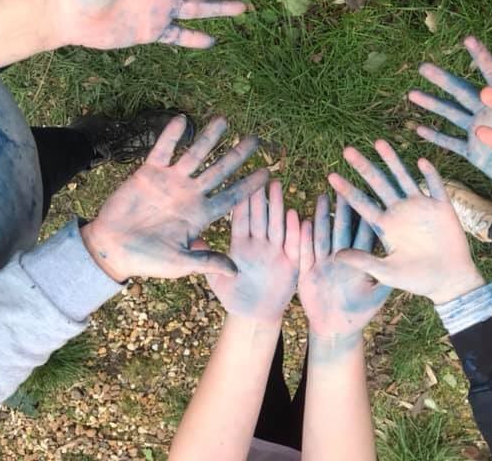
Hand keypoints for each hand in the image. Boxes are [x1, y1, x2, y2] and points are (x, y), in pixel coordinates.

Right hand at [81, 116, 268, 281]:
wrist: (112, 249)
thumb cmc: (148, 260)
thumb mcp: (180, 263)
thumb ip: (206, 262)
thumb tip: (235, 270)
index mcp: (201, 214)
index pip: (231, 197)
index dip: (249, 186)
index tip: (268, 174)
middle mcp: (190, 194)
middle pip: (220, 170)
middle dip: (237, 155)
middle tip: (256, 140)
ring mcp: (170, 182)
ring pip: (195, 155)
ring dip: (208, 138)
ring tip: (224, 120)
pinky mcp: (148, 173)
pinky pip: (162, 151)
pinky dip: (171, 136)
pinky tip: (182, 120)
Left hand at [206, 182, 299, 324]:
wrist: (254, 315)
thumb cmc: (233, 296)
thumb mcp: (217, 280)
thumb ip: (207, 261)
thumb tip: (194, 240)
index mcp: (241, 245)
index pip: (241, 220)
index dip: (242, 203)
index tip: (240, 183)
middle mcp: (259, 244)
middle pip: (261, 217)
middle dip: (262, 198)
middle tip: (262, 176)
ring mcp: (276, 252)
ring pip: (277, 225)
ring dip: (278, 206)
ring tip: (277, 186)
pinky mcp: (291, 263)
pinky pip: (294, 245)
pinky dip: (296, 232)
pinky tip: (297, 216)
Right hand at [298, 194, 390, 338]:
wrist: (334, 330)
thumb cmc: (357, 315)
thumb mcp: (375, 299)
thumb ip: (385, 282)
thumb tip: (404, 264)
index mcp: (359, 262)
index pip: (362, 234)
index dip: (365, 217)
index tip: (369, 197)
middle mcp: (341, 258)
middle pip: (342, 229)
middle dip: (342, 209)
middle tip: (345, 186)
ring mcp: (323, 263)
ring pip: (322, 235)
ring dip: (322, 217)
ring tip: (322, 196)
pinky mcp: (308, 272)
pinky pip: (304, 252)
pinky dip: (302, 237)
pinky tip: (300, 220)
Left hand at [327, 141, 483, 304]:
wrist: (449, 281)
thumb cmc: (417, 280)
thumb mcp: (386, 272)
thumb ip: (363, 261)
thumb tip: (335, 255)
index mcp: (385, 226)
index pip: (362, 203)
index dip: (347, 191)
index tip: (330, 177)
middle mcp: (400, 211)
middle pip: (378, 183)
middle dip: (363, 167)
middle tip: (347, 151)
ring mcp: (421, 207)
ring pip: (403, 177)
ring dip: (392, 161)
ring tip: (378, 143)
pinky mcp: (442, 208)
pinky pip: (435, 186)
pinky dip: (430, 174)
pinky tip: (421, 161)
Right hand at [409, 36, 491, 210]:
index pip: (491, 73)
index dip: (480, 57)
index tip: (468, 39)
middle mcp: (488, 110)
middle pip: (461, 91)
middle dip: (442, 80)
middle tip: (423, 66)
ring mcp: (478, 129)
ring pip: (451, 114)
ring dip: (432, 104)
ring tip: (412, 93)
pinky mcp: (474, 151)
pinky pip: (451, 143)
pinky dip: (436, 137)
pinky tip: (418, 128)